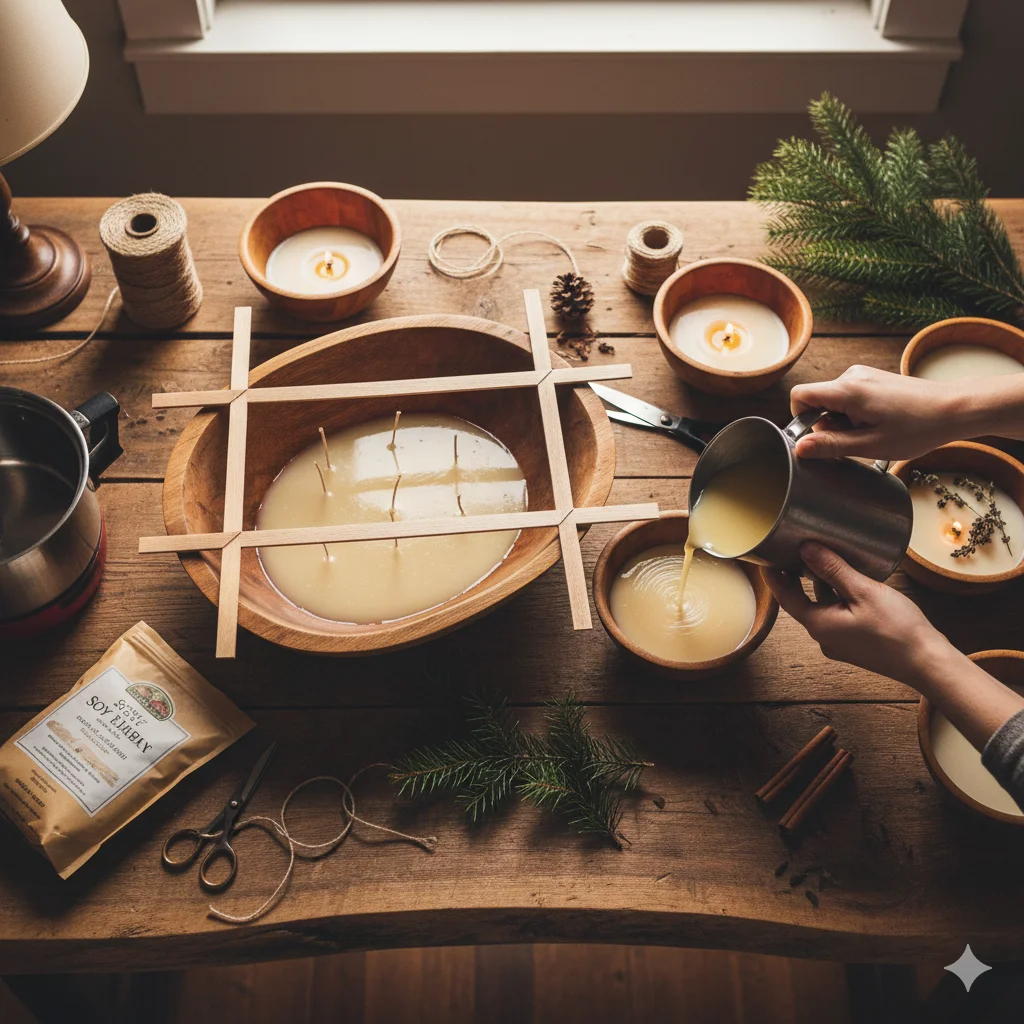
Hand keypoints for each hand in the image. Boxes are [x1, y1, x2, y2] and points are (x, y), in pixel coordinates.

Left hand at [762, 542, 948, 685]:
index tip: (766, 556)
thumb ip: (833, 570)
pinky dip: (835, 597)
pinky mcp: (854, 643)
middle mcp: (824, 637)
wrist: (928, 663)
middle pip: (801, 602)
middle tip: (790, 551)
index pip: (784, 596)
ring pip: (821, 607)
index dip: (773, 575)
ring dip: (818, 586)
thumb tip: (806, 550)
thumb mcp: (863, 591)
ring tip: (818, 558)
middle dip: (794, 577)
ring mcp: (839, 642)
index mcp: (819, 625)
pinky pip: (837, 615)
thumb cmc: (898, 629)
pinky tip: (846, 581)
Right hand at [789, 365, 960, 460]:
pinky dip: (855, 413)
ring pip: (833, 400)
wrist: (955, 408)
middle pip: (817, 400)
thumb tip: (799, 448)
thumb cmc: (918, 428)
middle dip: (828, 424)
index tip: (820, 436)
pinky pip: (848, 396)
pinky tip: (879, 423)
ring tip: (873, 432)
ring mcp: (863, 375)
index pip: (800, 396)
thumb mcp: (871, 445)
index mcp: (848, 390)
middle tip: (858, 440)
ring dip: (843, 420)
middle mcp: (852, 376)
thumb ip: (831, 445)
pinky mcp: (872, 378)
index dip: (801, 419)